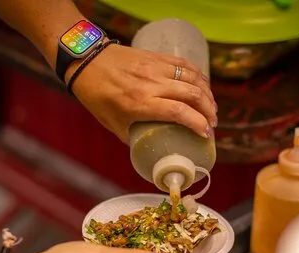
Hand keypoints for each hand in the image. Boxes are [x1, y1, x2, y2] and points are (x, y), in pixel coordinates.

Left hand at [69, 44, 217, 142]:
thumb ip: (134, 137)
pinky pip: (184, 65)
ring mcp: (156, 67)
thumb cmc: (97, 96)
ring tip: (211, 108)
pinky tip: (204, 86)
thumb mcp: (114, 125)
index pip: (179, 112)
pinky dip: (199, 75)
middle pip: (192, 95)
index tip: (206, 134)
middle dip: (208, 111)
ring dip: (207, 94)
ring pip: (192, 78)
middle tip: (212, 124)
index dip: (198, 123)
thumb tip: (151, 150)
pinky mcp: (157, 57)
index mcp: (140, 103)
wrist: (86, 61)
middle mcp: (151, 84)